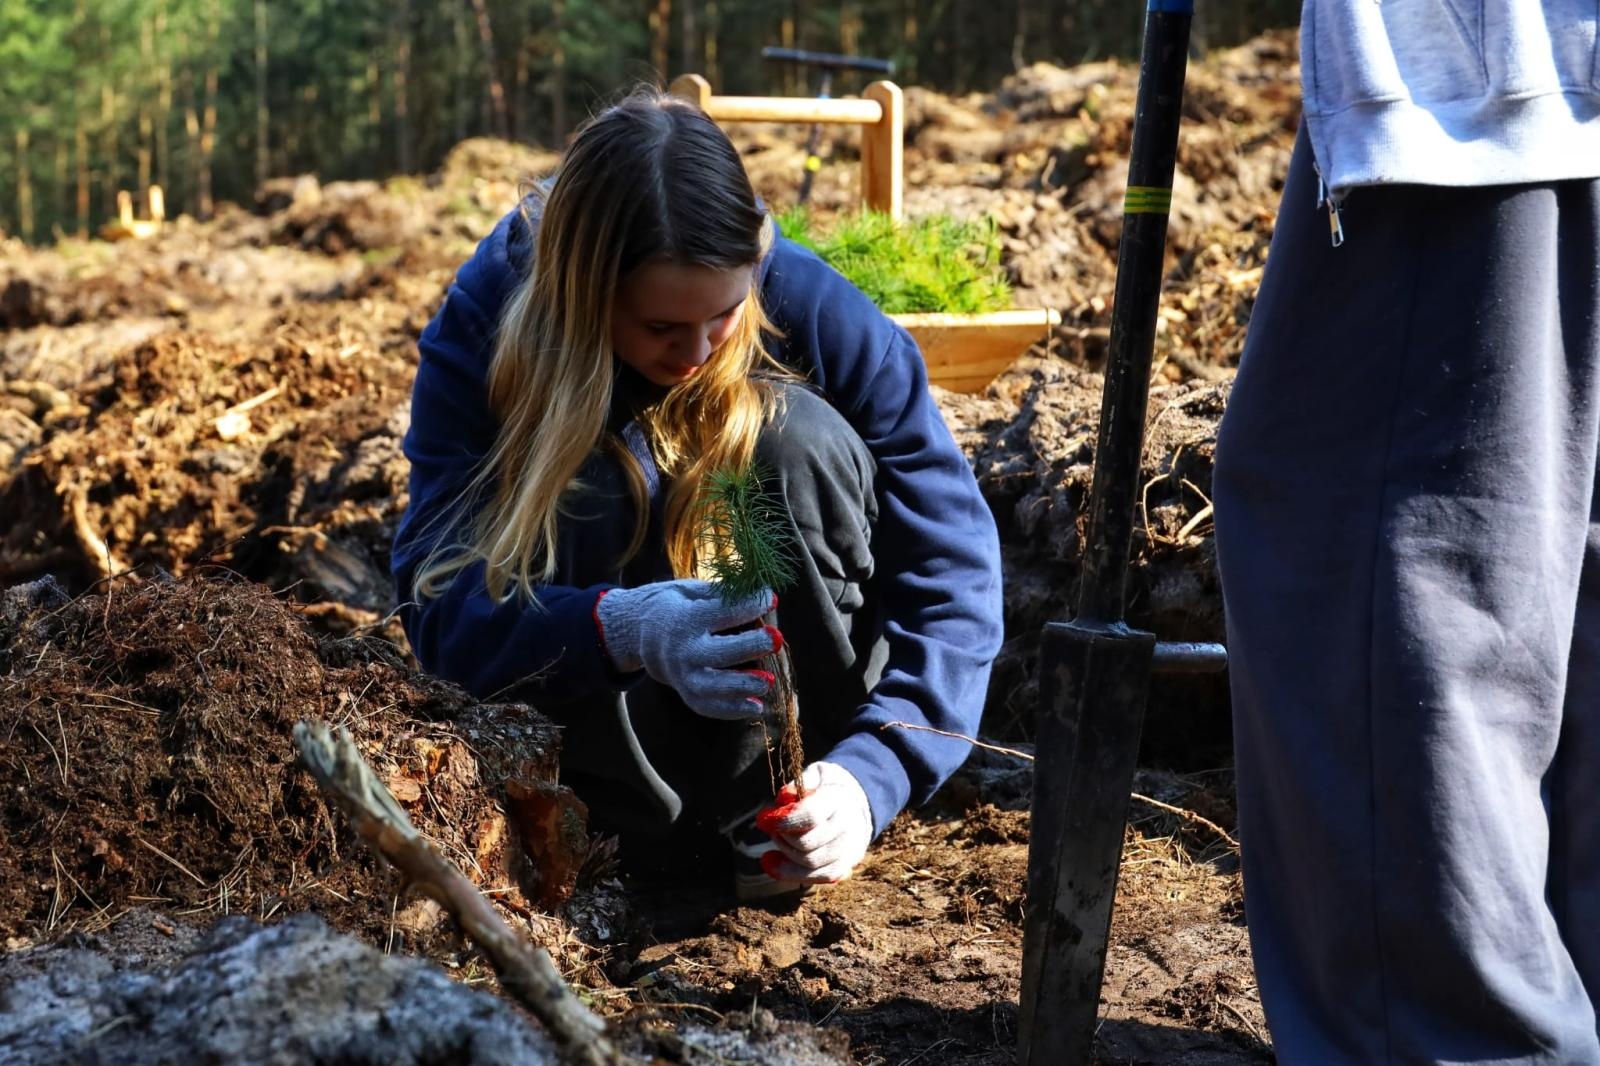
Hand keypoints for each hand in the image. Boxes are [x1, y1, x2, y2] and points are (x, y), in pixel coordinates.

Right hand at [594, 579, 781, 720]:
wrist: (643, 634)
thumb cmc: (681, 606)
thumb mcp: (694, 590)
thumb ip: (726, 594)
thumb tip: (766, 595)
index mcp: (685, 619)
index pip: (722, 612)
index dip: (750, 605)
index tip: (772, 599)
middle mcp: (682, 650)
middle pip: (718, 653)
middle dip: (749, 647)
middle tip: (775, 640)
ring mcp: (683, 675)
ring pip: (712, 686)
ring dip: (742, 685)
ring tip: (768, 682)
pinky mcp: (687, 693)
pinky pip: (709, 707)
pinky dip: (733, 710)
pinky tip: (758, 706)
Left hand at [754, 762, 873, 883]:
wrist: (856, 804)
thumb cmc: (827, 787)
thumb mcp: (816, 775)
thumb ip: (799, 784)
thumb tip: (783, 796)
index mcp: (839, 800)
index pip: (811, 816)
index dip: (785, 821)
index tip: (765, 819)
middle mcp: (847, 827)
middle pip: (808, 844)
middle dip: (783, 838)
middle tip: (773, 829)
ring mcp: (848, 850)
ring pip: (811, 864)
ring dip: (785, 856)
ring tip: (774, 843)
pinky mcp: (845, 866)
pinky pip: (817, 878)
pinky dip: (791, 874)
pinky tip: (772, 864)